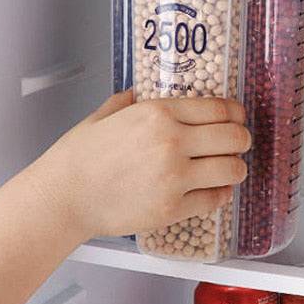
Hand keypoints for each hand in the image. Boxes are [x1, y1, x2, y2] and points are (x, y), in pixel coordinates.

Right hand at [33, 91, 249, 239]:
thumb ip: (125, 103)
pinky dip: (220, 195)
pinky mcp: (172, 209)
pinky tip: (214, 191)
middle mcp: (172, 142)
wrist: (63, 197)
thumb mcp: (101, 117)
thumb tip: (135, 95)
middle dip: (240, 140)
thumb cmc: (77, 158)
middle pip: (234, 137)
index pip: (219, 108)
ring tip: (227, 170)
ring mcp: (175, 178)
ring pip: (232, 170)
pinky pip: (215, 200)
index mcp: (157, 113)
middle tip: (236, 144)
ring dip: (235, 169)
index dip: (236, 113)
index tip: (238, 118)